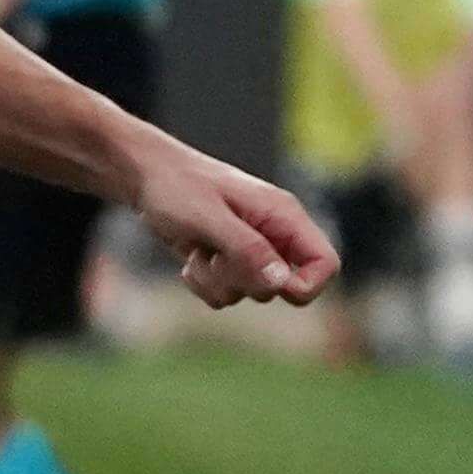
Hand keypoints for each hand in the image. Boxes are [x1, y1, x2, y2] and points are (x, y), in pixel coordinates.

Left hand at [130, 136, 336, 309]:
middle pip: (282, 286)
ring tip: (199, 251)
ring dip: (218, 281)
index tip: (270, 285)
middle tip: (215, 255)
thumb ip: (247, 248)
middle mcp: (274, 235)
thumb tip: (281, 282)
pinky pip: (225, 295)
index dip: (307, 285)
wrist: (146, 178)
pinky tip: (191, 258)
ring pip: (251, 293)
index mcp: (283, 216)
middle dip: (244, 280)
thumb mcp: (208, 218)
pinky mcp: (228, 262)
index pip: (325, 263)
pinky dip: (203, 283)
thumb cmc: (176, 188)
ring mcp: (252, 250)